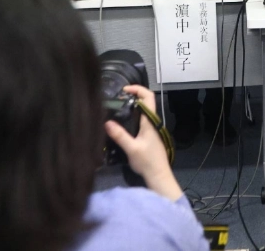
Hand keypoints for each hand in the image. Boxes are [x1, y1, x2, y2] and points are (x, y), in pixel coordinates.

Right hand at [105, 85, 182, 200]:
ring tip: (115, 107)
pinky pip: (140, 119)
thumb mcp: (131, 148)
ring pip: (142, 111)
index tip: (125, 89)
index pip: (148, 97)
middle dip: (132, 95)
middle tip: (116, 97)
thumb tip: (106, 122)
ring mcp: (150, 128)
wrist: (158, 175)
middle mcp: (151, 122)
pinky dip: (131, 115)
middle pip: (145, 102)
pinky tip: (120, 121)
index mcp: (150, 121)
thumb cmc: (147, 161)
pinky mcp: (147, 135)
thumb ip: (120, 135)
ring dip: (131, 106)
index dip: (138, 89)